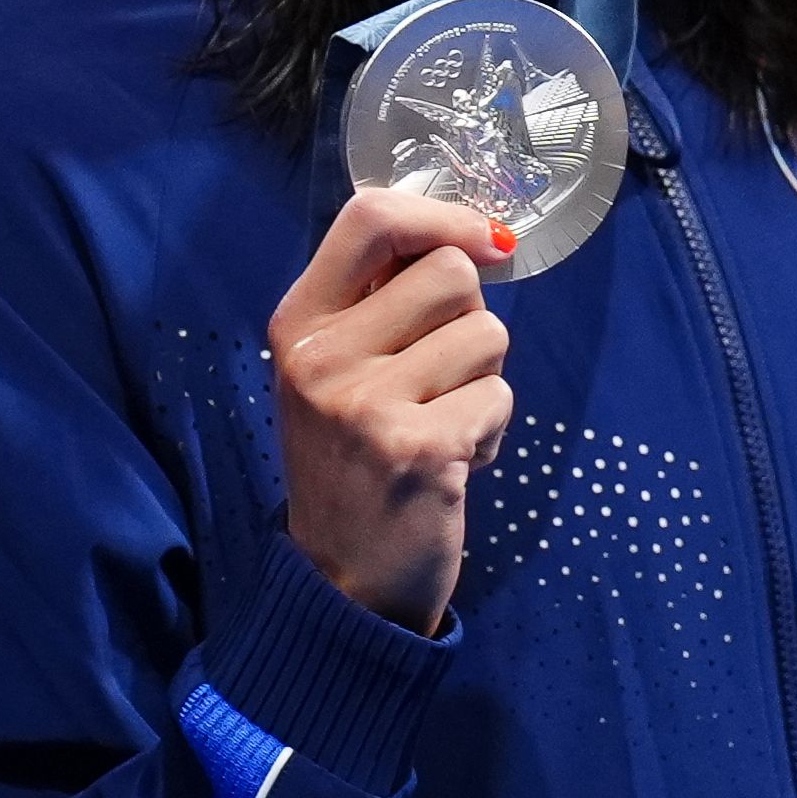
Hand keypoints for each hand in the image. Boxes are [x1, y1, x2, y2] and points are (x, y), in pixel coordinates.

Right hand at [277, 184, 518, 635]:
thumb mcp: (338, 371)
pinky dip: (491, 431)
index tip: (485, 242)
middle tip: (437, 378)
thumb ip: (383, 302)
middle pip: (450, 272)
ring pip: (486, 334)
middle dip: (470, 319)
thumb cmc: (353, 464)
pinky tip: (450, 463)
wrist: (341, 582)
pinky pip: (498, 397)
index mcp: (298, 323)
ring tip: (440, 425)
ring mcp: (364, 403)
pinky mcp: (417, 448)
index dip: (442, 215)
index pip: (370, 217)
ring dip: (483, 381)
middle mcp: (320, 356)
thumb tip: (478, 236)